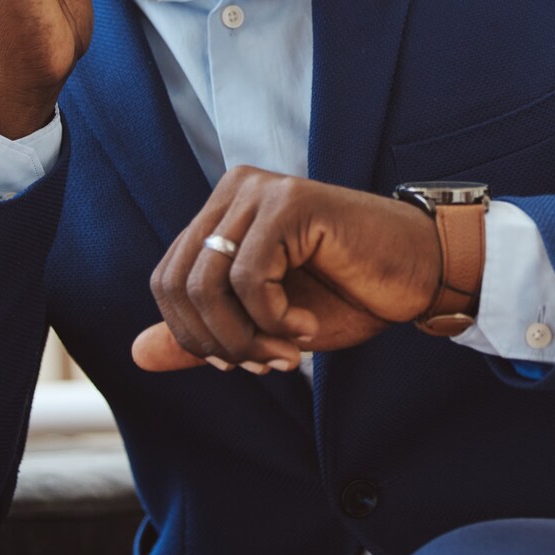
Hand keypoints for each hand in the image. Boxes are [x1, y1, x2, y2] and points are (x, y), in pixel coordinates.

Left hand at [132, 167, 444, 373]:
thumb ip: (207, 335)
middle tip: (266, 364)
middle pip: (177, 284)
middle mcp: (233, 191)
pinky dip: (274, 319)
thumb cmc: (348, 294)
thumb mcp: (264, 326)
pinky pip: (250, 277)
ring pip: (207, 284)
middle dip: (216, 342)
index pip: (166, 281)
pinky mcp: (290, 202)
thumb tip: (136, 355)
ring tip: (287, 352)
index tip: (242, 362)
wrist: (418, 276)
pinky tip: (306, 326)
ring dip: (246, 336)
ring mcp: (260, 191)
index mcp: (221, 212)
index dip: (192, 336)